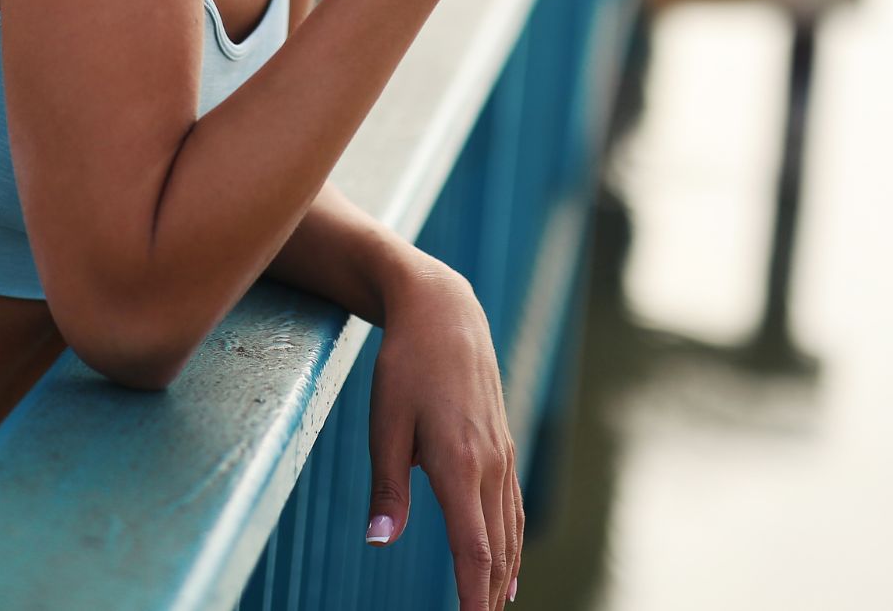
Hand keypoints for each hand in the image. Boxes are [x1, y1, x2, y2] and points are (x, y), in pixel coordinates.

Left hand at [364, 261, 523, 609]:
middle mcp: (488, 463)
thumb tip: (379, 540)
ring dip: (503, 575)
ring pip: (509, 529)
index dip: (472, 594)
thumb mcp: (384, 423)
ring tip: (494, 609)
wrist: (443, 311)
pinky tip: (508, 563)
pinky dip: (512, 543)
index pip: (473, 547)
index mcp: (458, 462)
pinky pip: (511, 505)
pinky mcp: (502, 443)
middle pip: (496, 548)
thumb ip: (386, 486)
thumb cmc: (405, 365)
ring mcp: (501, 453)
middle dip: (488, 595)